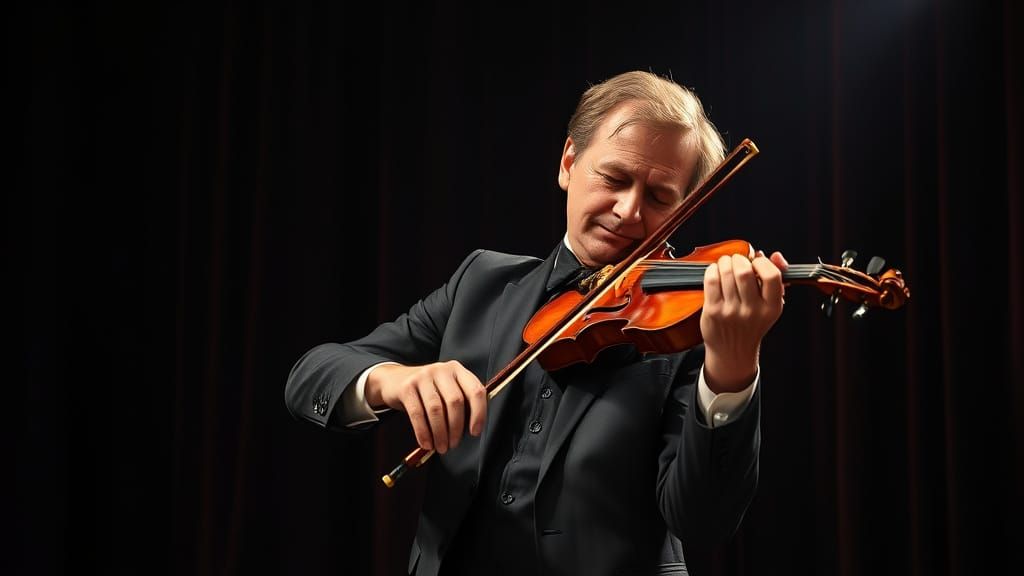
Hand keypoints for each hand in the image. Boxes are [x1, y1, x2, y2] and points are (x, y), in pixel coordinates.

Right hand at [364, 361, 486, 453]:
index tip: (475, 432)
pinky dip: (423, 432)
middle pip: (455, 402)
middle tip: (453, 444)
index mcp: (458, 370)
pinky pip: (417, 414)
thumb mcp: (446, 389)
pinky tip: (426, 443)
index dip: (478, 413)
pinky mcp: (407, 387)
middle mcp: (442, 370)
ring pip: (436, 409)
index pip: (475, 390)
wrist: (394, 379)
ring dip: (440, 433)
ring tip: (441, 446)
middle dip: (456, 428)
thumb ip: (461, 402)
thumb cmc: (427, 390)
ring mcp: (423, 376)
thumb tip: (471, 429)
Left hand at [700, 249, 787, 392]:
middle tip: (737, 261)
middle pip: (744, 271)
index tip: (756, 263)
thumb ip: (776, 278)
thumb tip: (775, 255)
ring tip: (725, 264)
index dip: (762, 263)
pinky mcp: (713, 312)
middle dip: (739, 259)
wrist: (733, 352)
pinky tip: (715, 272)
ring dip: (724, 262)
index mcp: (772, 307)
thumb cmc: (751, 324)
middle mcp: (752, 311)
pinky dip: (712, 270)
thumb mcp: (770, 305)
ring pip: (726, 272)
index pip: (772, 276)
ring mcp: (731, 312)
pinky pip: (711, 280)